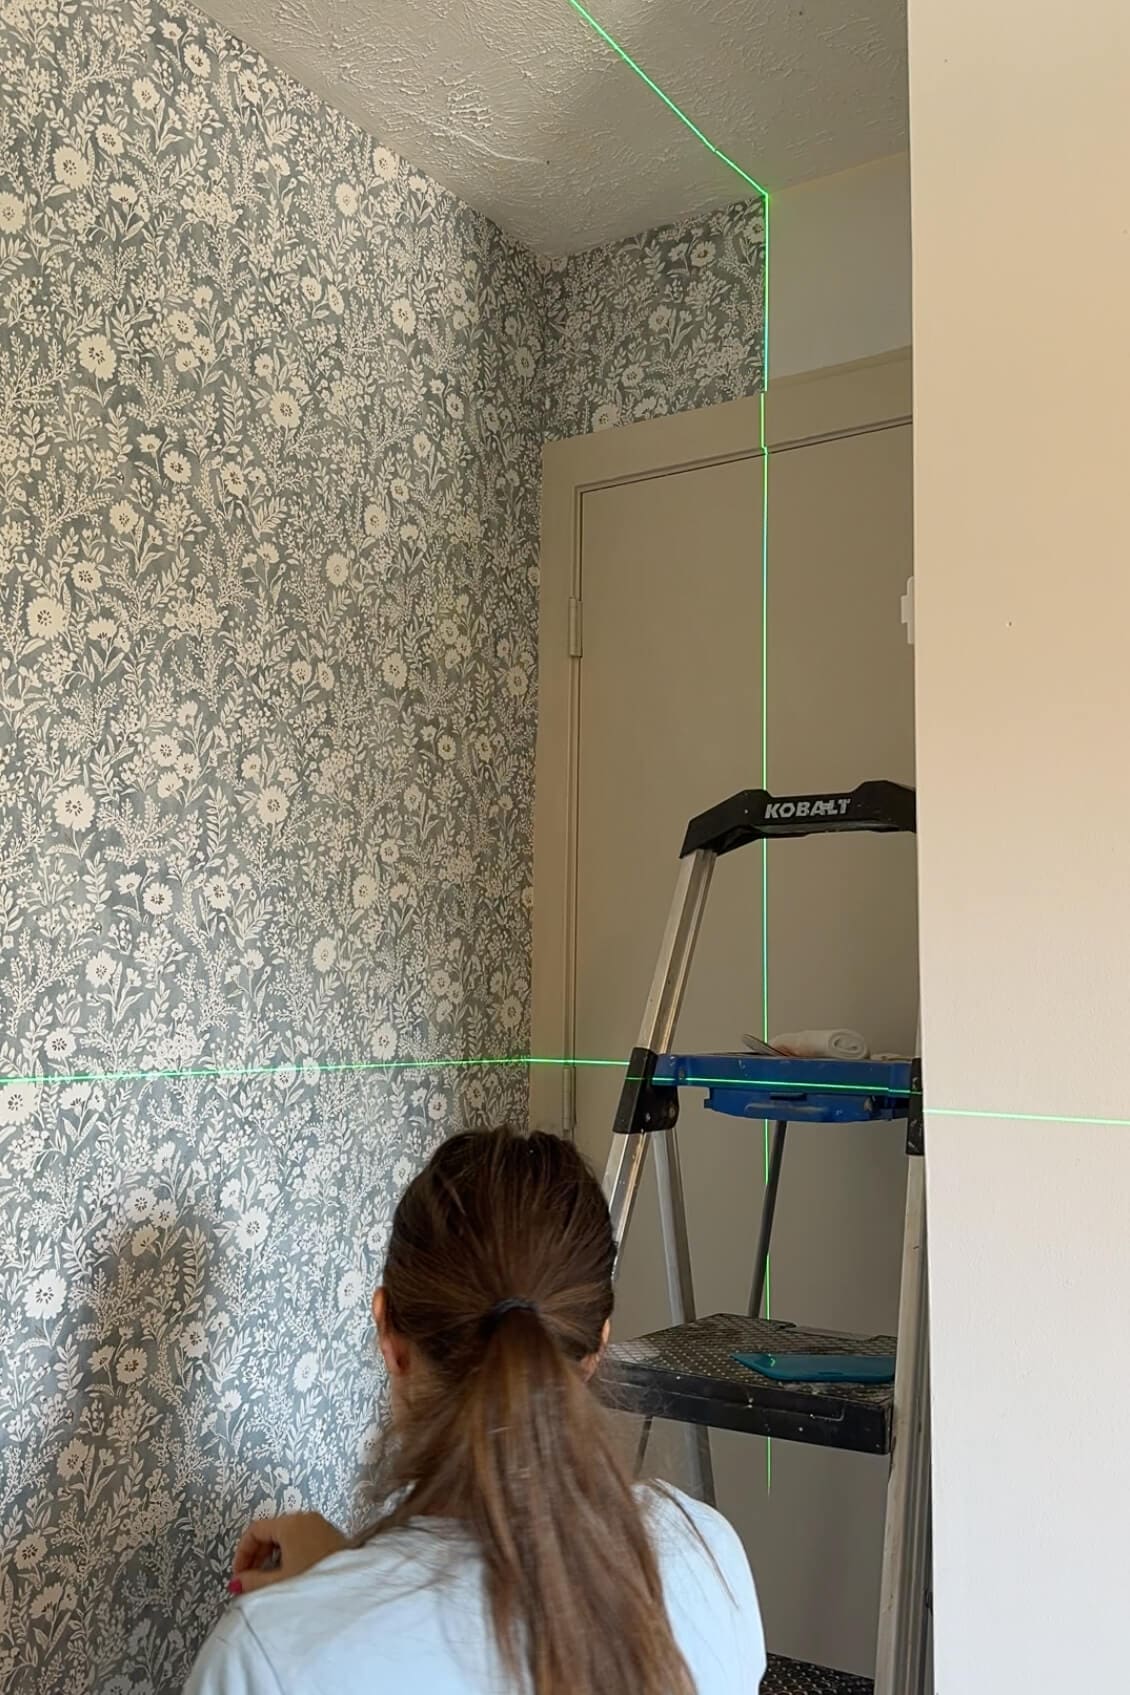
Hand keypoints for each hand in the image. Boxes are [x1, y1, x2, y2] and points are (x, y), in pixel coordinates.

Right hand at [230, 1511, 347, 1593]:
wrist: (352, 1592)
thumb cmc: (315, 1583)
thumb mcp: (279, 1583)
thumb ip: (252, 1581)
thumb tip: (236, 1582)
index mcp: (292, 1523)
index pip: (255, 1529)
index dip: (242, 1552)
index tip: (238, 1575)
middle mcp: (306, 1518)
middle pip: (271, 1530)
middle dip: (257, 1555)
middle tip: (249, 1580)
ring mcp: (321, 1525)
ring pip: (286, 1536)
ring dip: (272, 1556)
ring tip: (267, 1581)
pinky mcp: (330, 1536)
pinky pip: (301, 1539)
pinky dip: (289, 1554)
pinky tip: (288, 1575)